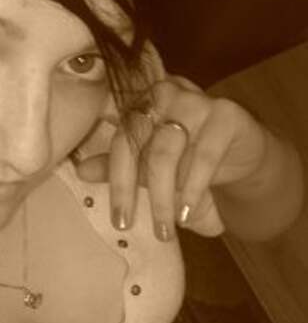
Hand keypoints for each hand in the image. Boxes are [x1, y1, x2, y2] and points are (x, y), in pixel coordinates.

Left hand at [74, 75, 268, 240]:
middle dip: (135, 192)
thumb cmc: (188, 158)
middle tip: (136, 228)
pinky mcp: (226, 113)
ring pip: (167, 150)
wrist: (241, 154)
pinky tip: (188, 213)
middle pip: (138, 143)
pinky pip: (205, 153)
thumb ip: (119, 165)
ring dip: (164, 196)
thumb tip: (81, 170)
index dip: (115, 180)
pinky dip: (193, 187)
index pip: (119, 139)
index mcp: (139, 103)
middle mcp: (162, 94)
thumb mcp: (151, 166)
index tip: (119, 220)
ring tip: (167, 228)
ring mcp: (194, 100)